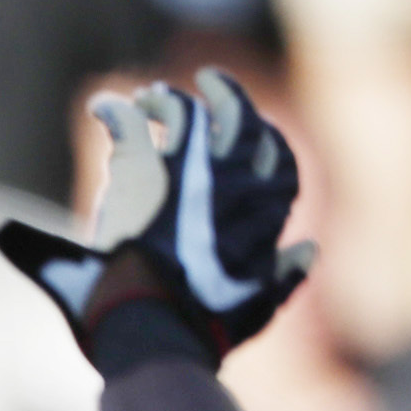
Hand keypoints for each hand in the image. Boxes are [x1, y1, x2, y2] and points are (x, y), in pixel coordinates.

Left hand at [0, 68, 314, 370]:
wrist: (153, 328)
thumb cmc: (203, 326)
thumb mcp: (256, 306)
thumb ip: (285, 277)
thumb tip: (309, 249)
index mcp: (267, 213)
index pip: (280, 160)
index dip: (264, 139)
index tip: (251, 128)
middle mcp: (234, 181)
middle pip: (239, 119)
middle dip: (226, 96)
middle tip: (207, 82)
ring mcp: (188, 171)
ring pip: (186, 112)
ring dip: (168, 100)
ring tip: (151, 97)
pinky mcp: (142, 171)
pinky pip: (130, 123)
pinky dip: (115, 111)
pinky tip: (102, 109)